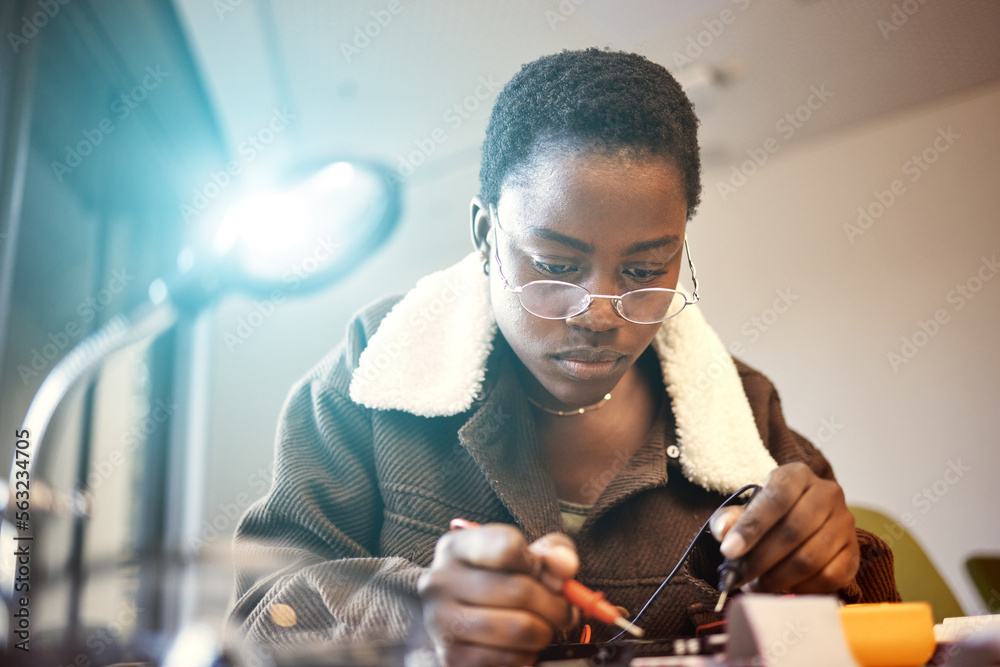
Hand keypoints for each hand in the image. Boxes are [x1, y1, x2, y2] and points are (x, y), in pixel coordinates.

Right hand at [417, 524, 578, 666]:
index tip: (551, 578)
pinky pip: (509, 659)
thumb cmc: (495, 580)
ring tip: (546, 629)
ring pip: (518, 628)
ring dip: (545, 633)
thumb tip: (565, 566)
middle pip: (519, 591)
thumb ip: (551, 551)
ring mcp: (441, 621)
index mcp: (456, 547)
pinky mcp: (451, 657)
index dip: (541, 565)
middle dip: (555, 606)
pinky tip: (524, 646)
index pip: (508, 546)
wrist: (455, 617)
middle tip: (565, 613)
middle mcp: (441, 581)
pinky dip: (528, 655)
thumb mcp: (522, 555)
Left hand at [709, 462, 859, 594]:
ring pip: (810, 557)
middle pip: (793, 531)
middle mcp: (827, 493)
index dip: (751, 527)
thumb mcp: (746, 507)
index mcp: (797, 475)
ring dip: (778, 578)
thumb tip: (723, 531)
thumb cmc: (770, 514)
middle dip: (760, 560)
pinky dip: (804, 587)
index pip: (775, 499)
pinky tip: (786, 587)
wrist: (803, 518)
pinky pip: (830, 576)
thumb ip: (730, 518)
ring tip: (757, 586)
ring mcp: (844, 522)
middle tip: (740, 578)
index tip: (729, 551)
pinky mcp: (854, 551)